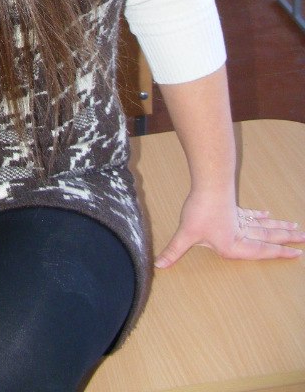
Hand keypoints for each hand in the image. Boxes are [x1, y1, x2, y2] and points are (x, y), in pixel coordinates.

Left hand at [155, 190, 304, 268]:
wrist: (208, 184)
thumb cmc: (200, 210)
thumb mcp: (186, 233)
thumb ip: (174, 251)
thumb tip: (159, 265)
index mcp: (233, 245)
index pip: (260, 252)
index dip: (278, 254)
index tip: (297, 254)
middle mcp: (241, 233)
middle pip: (268, 238)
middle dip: (286, 241)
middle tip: (304, 240)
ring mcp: (239, 218)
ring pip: (264, 225)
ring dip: (279, 228)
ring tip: (296, 228)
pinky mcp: (234, 207)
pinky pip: (251, 214)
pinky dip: (260, 216)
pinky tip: (268, 214)